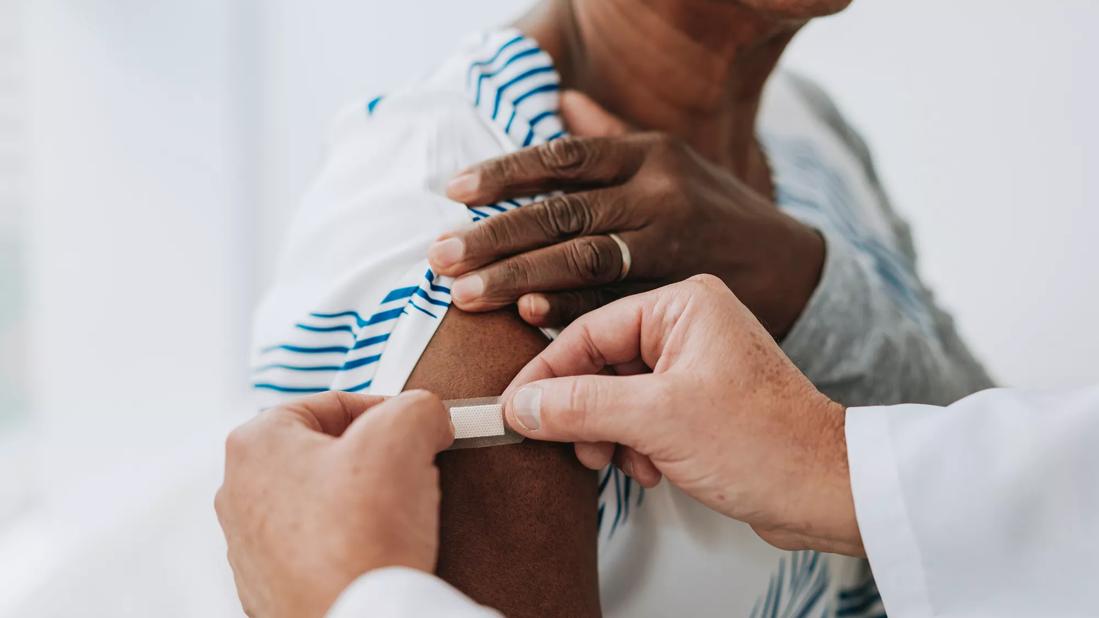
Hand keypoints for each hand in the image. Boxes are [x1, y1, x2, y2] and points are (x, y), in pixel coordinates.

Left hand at [215, 390, 453, 617]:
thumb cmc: (363, 536)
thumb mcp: (405, 435)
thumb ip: (418, 407)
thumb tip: (428, 418)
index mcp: (255, 443)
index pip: (331, 405)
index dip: (386, 411)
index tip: (416, 429)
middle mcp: (238, 492)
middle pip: (322, 453)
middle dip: (371, 458)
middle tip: (408, 471)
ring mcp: (248, 546)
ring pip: (319, 500)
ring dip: (360, 501)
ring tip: (396, 516)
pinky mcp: (268, 588)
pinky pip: (316, 548)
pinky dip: (347, 544)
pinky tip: (376, 551)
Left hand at [428, 92, 823, 336]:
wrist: (791, 267)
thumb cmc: (715, 209)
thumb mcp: (672, 160)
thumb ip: (610, 135)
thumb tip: (558, 99)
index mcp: (651, 155)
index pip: (565, 157)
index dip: (505, 173)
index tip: (454, 191)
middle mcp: (660, 196)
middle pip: (563, 213)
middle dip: (495, 237)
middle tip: (440, 258)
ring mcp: (672, 247)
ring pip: (584, 261)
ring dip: (519, 278)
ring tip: (465, 295)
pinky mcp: (679, 295)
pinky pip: (616, 303)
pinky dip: (571, 312)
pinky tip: (528, 318)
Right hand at [501, 275, 863, 555]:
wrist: (825, 491)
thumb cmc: (764, 442)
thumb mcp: (657, 420)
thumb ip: (580, 406)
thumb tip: (522, 405)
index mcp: (683, 306)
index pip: (588, 331)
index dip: (547, 375)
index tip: (515, 408)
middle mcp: (688, 326)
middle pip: (600, 364)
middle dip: (586, 413)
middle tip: (578, 446)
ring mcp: (694, 364)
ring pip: (616, 395)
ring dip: (610, 435)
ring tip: (625, 462)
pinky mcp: (699, 400)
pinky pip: (641, 415)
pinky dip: (635, 444)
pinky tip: (652, 469)